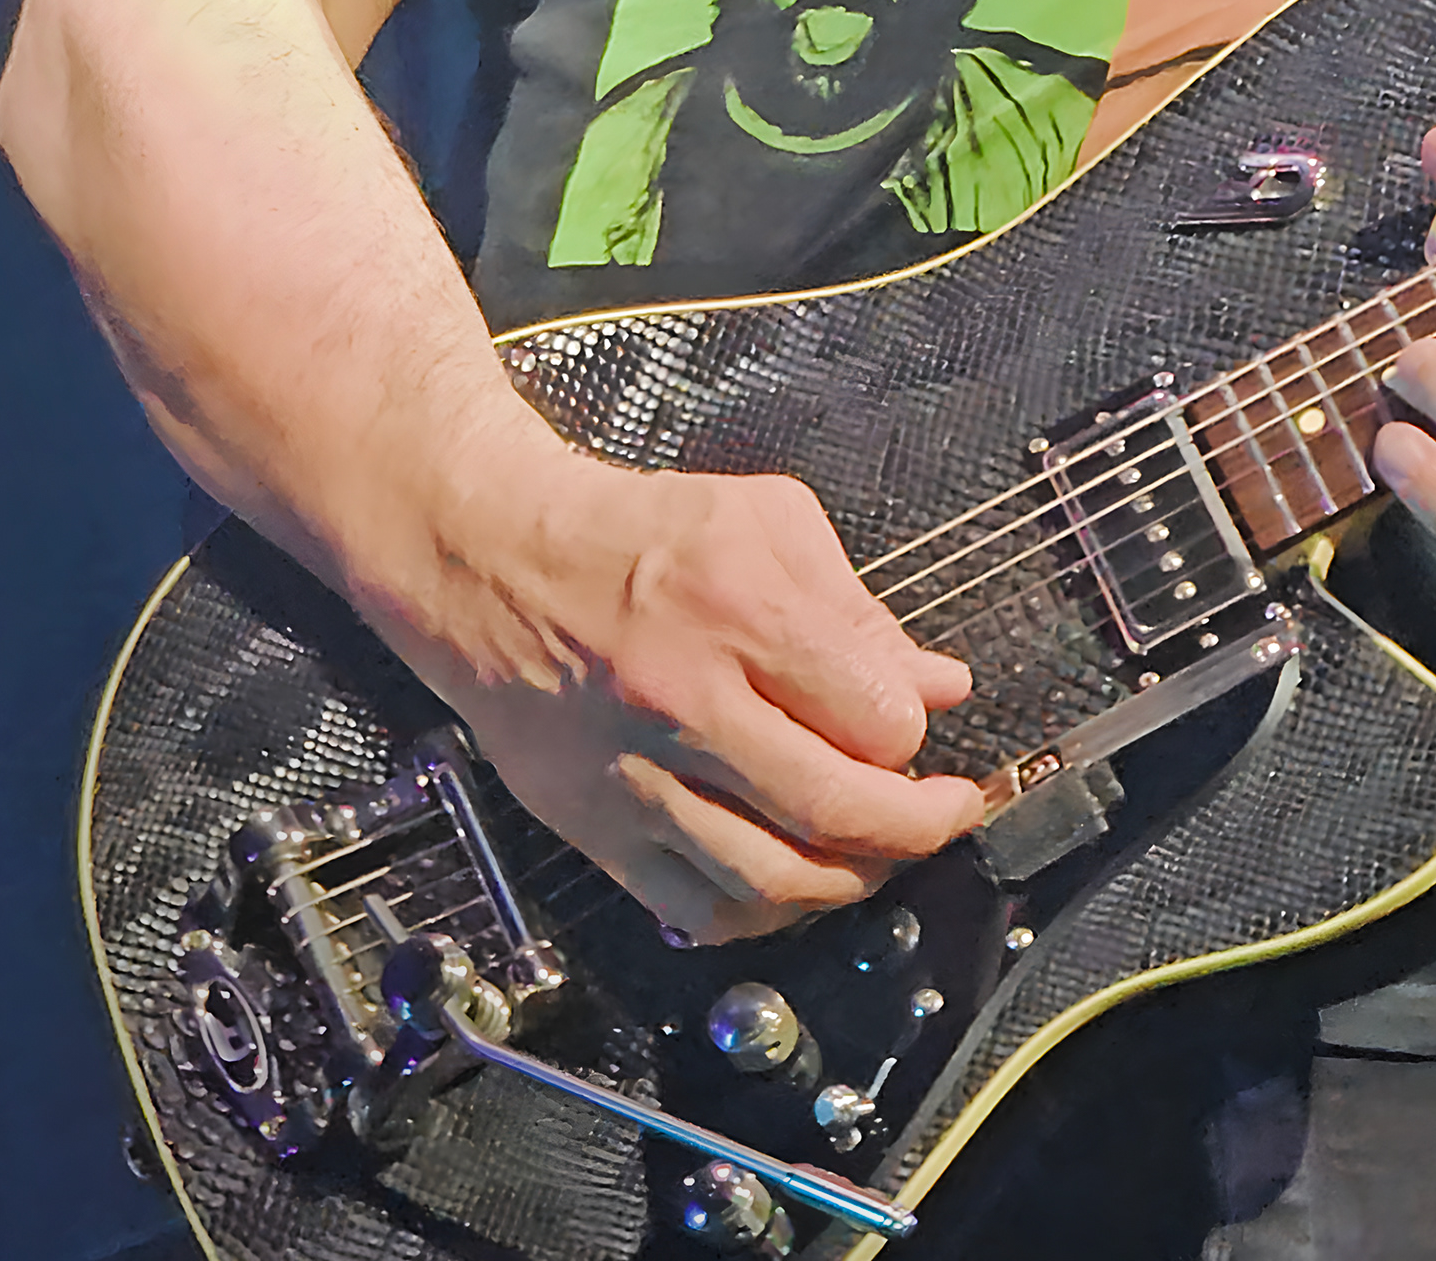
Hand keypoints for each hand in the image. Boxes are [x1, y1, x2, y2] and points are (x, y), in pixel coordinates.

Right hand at [358, 445, 991, 943]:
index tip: (923, 726)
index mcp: (737, 614)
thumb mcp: (767, 523)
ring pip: (766, 878)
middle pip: (830, 808)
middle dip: (917, 826)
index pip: (872, 717)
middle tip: (947, 815)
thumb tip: (938, 686)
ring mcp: (633, 776)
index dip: (916, 734)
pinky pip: (693, 908)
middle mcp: (683, 704)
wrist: (489, 566)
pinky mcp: (594, 827)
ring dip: (848, 881)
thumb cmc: (634, 535)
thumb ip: (860, 609)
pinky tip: (793, 882)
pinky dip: (761, 913)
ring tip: (878, 855)